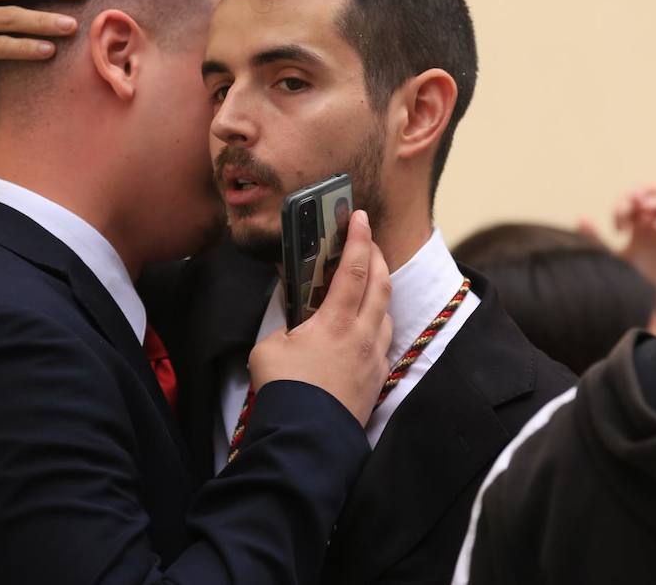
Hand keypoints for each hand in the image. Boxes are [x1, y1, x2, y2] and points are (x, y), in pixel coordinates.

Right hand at [248, 211, 393, 424]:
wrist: (306, 439)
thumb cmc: (284, 391)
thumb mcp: (270, 347)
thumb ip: (284, 324)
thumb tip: (291, 315)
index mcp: (335, 322)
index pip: (354, 268)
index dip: (357, 238)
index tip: (358, 216)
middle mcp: (362, 335)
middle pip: (380, 284)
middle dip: (375, 256)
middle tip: (367, 241)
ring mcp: (374, 359)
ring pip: (386, 313)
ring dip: (379, 291)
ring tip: (367, 283)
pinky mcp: (377, 380)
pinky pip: (384, 342)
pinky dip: (377, 323)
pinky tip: (365, 326)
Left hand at [582, 185, 655, 328]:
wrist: (648, 305)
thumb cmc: (629, 280)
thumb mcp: (610, 257)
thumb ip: (596, 238)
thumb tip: (581, 218)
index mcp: (637, 224)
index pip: (633, 200)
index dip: (624, 205)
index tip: (618, 228)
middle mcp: (654, 226)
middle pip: (654, 195)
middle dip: (645, 193)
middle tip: (634, 201)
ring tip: (645, 213)